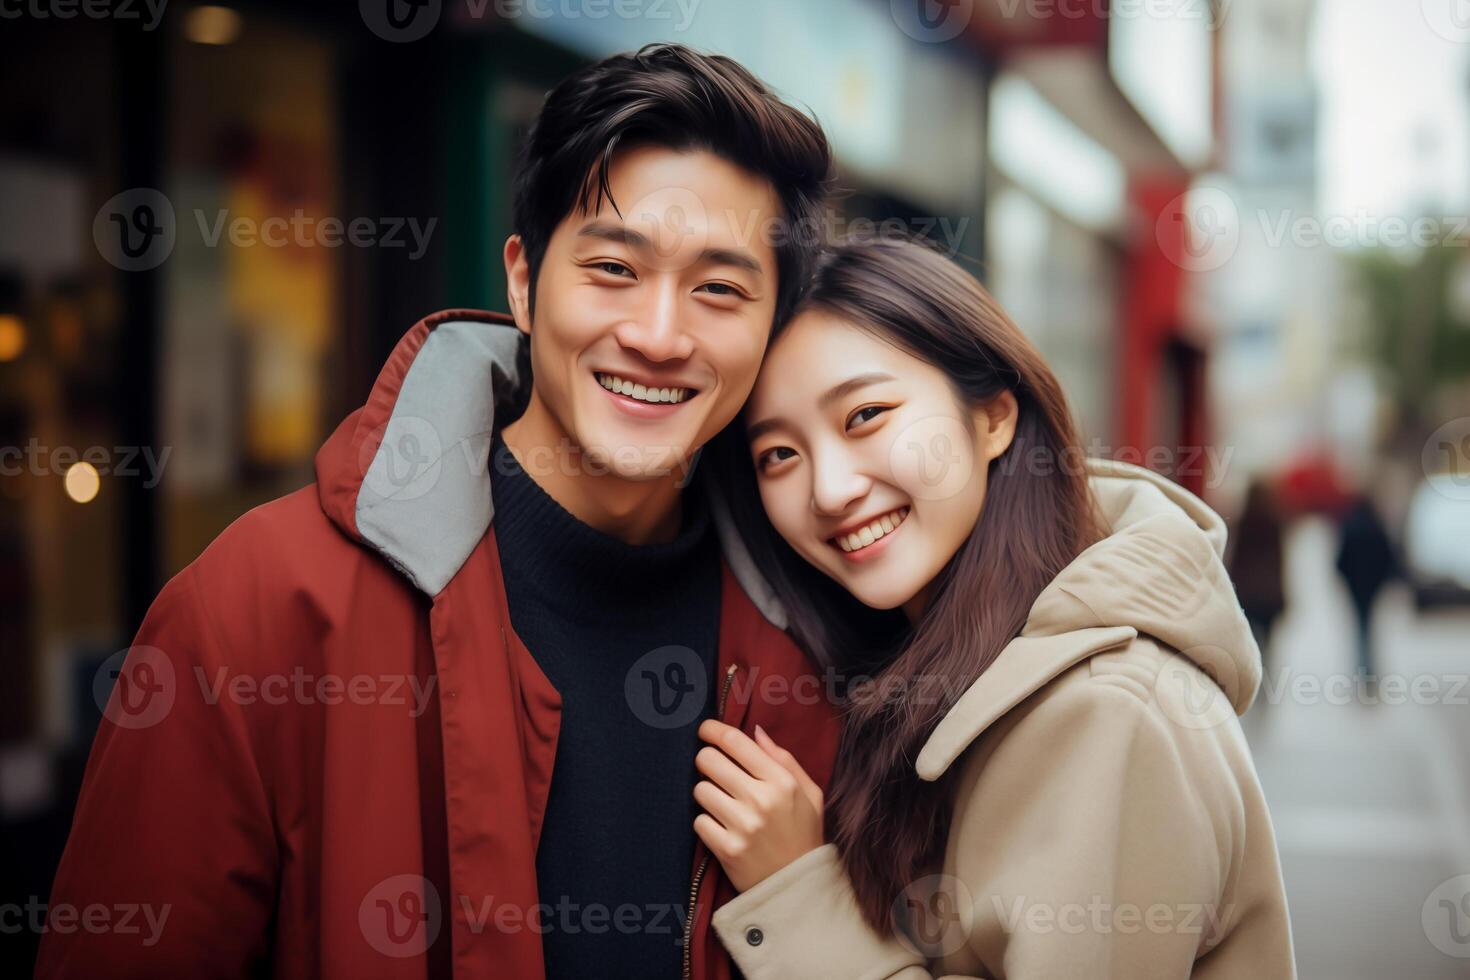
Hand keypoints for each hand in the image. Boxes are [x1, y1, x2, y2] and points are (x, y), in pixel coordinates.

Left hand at [692, 719, 824, 891]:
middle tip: (712, 769)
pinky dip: (707, 823)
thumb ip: (783, 759)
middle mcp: (761, 800)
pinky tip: (722, 828)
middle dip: (706, 760)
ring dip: (707, 794)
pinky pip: (699, 821)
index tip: (705, 729)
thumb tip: (756, 731)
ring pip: (700, 790)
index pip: (736, 742)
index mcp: (782, 782)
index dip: (713, 730)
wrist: (800, 888)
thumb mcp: (809, 793)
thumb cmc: (804, 834)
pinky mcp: (727, 849)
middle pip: (709, 761)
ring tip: (722, 804)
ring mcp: (742, 826)